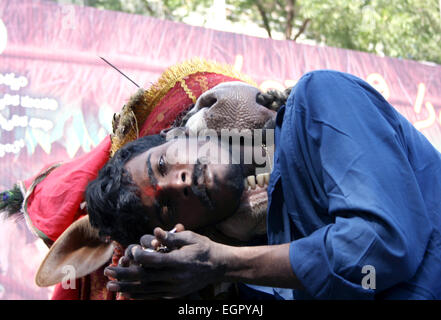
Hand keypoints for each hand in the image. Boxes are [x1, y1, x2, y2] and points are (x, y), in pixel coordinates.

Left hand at [104, 225, 227, 298]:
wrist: (219, 267)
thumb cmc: (205, 248)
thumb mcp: (191, 238)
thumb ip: (171, 237)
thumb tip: (155, 232)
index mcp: (179, 261)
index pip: (153, 261)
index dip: (139, 256)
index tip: (132, 250)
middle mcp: (175, 277)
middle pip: (144, 277)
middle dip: (124, 275)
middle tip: (108, 272)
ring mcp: (174, 288)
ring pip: (146, 289)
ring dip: (127, 287)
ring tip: (110, 285)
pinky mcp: (174, 294)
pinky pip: (153, 295)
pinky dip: (138, 295)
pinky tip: (127, 293)